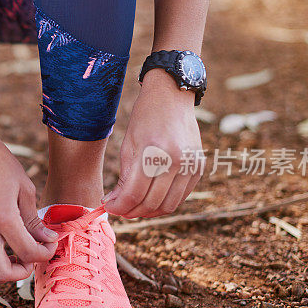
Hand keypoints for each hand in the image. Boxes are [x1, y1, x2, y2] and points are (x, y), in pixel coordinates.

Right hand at [0, 132, 56, 282]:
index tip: (48, 245)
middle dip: (20, 272)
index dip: (44, 254)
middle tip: (28, 260)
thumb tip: (47, 241)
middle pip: (1, 272)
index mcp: (3, 217)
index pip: (28, 252)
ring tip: (9, 259)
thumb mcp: (25, 189)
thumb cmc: (0, 164)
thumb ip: (34, 220)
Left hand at [103, 68, 204, 217]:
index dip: (119, 206)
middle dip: (131, 211)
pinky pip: (181, 196)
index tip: (109, 206)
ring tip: (133, 207)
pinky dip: (164, 203)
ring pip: (168, 205)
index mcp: (153, 153)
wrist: (172, 95)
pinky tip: (150, 198)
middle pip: (151, 203)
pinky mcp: (199, 168)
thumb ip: (124, 177)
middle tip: (119, 209)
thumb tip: (116, 203)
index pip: (134, 193)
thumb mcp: (128, 145)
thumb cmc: (145, 118)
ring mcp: (191, 166)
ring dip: (148, 212)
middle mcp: (176, 161)